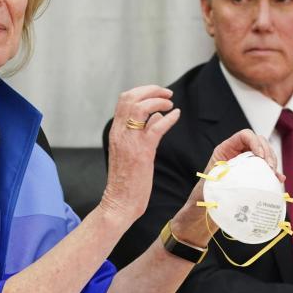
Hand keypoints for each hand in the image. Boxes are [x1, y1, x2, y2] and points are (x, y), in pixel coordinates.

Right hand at [101, 85, 179, 223]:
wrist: (119, 202)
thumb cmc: (126, 180)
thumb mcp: (132, 150)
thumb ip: (142, 131)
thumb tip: (157, 116)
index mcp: (116, 131)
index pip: (124, 99)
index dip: (142, 91)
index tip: (158, 93)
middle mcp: (120, 132)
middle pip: (130, 97)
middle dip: (151, 90)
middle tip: (167, 93)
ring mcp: (130, 141)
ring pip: (140, 107)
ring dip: (158, 101)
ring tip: (170, 103)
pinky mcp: (142, 152)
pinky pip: (156, 127)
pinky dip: (168, 118)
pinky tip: (176, 115)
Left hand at [171, 128, 281, 245]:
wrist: (207, 204)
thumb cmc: (206, 192)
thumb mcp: (213, 182)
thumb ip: (224, 178)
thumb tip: (236, 180)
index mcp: (225, 149)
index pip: (244, 135)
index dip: (255, 142)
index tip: (260, 157)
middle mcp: (237, 152)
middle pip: (259, 142)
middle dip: (268, 153)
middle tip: (270, 168)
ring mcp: (246, 161)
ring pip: (265, 153)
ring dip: (273, 162)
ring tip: (273, 175)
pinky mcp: (252, 172)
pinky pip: (267, 167)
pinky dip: (274, 173)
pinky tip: (278, 179)